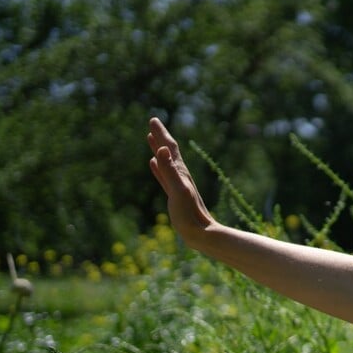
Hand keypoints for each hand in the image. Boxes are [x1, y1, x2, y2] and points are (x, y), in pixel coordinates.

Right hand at [146, 118, 216, 246]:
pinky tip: (152, 163)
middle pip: (169, 151)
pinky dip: (158, 167)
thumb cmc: (189, 214)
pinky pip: (163, 175)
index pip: (169, 148)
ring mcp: (177, 184)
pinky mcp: (174, 194)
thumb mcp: (177, 190)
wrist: (201, 233)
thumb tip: (161, 149)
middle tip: (152, 122)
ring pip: (166, 161)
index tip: (153, 119)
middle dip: (160, 136)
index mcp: (180, 172)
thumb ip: (168, 170)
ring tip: (151, 139)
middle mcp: (180, 175)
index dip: (162, 133)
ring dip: (158, 149)